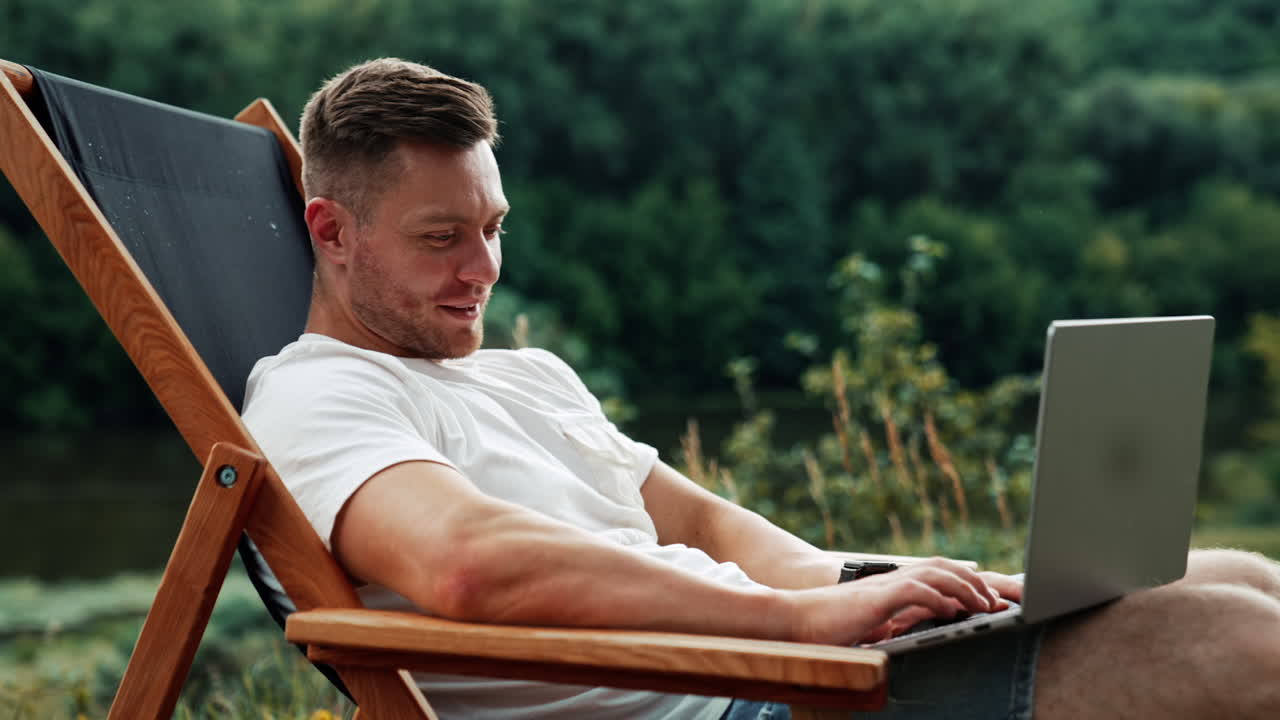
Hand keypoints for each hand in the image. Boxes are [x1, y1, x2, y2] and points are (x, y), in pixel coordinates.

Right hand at [787, 557, 1010, 644]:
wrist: (795, 620)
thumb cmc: (829, 626)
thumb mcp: (873, 623)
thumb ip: (897, 619)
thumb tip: (923, 624)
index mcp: (894, 586)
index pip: (938, 574)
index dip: (967, 581)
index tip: (990, 599)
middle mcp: (893, 580)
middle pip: (944, 567)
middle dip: (976, 581)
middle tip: (997, 601)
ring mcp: (885, 587)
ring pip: (935, 574)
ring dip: (964, 588)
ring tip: (983, 605)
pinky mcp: (876, 599)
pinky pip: (914, 591)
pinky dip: (937, 598)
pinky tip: (952, 610)